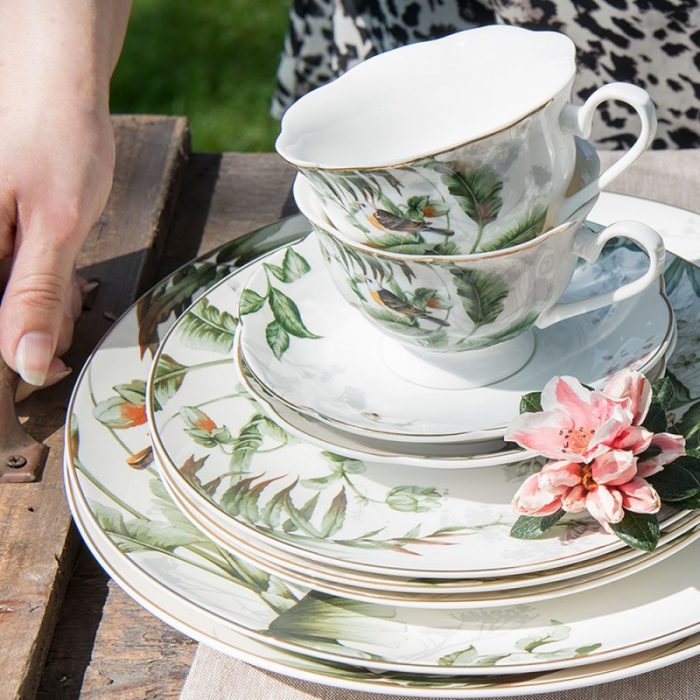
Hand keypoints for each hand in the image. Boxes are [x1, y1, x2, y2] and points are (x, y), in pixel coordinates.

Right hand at [0, 106, 114, 388]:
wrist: (56, 81)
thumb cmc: (57, 139)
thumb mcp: (57, 226)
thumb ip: (36, 297)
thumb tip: (25, 363)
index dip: (23, 353)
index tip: (57, 363)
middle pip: (1, 314)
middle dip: (42, 318)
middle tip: (71, 296)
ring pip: (11, 295)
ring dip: (49, 297)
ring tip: (71, 272)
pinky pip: (15, 269)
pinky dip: (47, 274)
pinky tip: (64, 258)